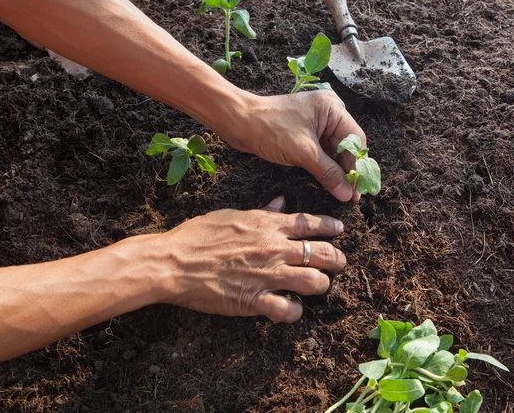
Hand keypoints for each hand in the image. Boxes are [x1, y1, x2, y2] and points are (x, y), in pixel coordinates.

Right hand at [134, 197, 345, 322]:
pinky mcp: (256, 301)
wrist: (174, 262)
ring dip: (320, 285)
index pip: (311, 224)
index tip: (339, 230)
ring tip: (317, 286)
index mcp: (267, 225)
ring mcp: (267, 276)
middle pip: (324, 254)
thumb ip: (261, 211)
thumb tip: (280, 201)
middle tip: (337, 263)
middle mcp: (274, 249)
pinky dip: (295, 311)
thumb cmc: (198, 235)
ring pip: (315, 282)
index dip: (331, 227)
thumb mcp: (231, 215)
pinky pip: (290, 310)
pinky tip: (291, 308)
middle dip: (337, 259)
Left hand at [224, 90, 366, 201]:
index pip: (355, 140)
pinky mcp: (303, 135)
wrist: (238, 122)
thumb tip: (348, 194)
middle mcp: (327, 114)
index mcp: (332, 109)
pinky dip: (324, 168)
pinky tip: (329, 184)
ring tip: (342, 194)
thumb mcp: (304, 153)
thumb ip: (328, 173)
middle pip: (346, 146)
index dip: (357, 166)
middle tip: (351, 196)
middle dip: (347, 171)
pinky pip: (320, 153)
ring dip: (336, 172)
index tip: (358, 189)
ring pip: (333, 152)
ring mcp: (315, 125)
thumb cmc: (270, 129)